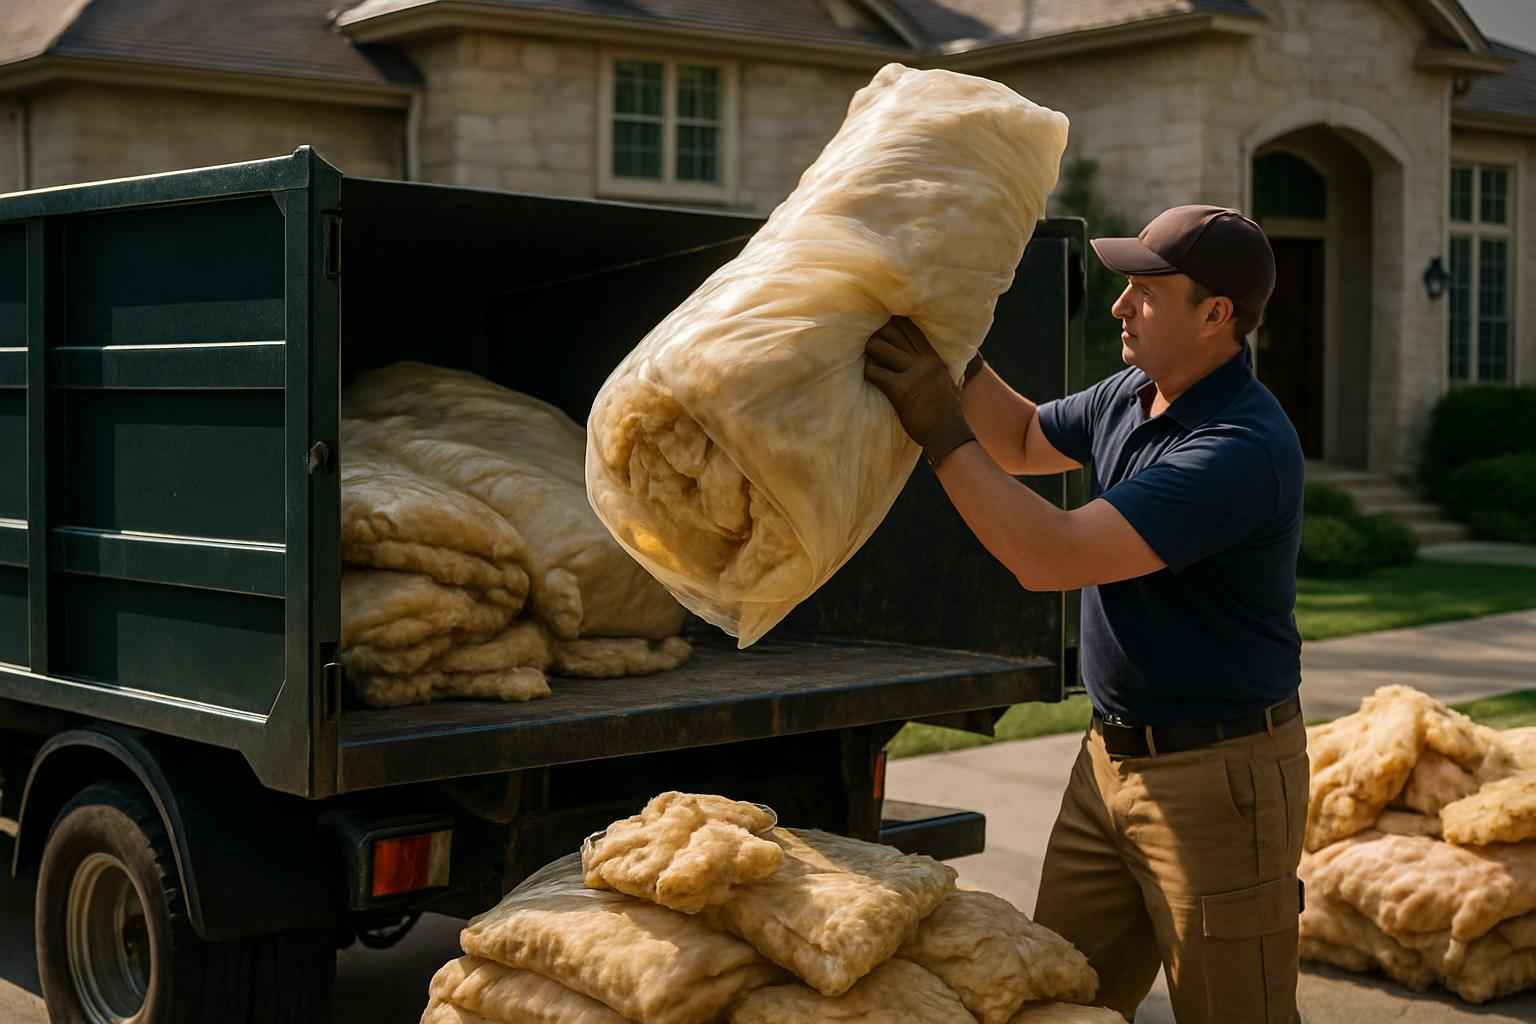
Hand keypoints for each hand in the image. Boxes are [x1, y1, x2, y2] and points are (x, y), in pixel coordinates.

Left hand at [864, 316, 975, 467]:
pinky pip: (875, 373)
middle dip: (877, 335)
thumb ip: (931, 364)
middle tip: (869, 343)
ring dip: (869, 352)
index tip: (881, 324)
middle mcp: (924, 361)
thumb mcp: (944, 379)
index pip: (910, 328)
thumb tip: (919, 354)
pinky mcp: (901, 391)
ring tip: (867, 359)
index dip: (893, 323)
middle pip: (893, 332)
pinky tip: (867, 376)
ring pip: (880, 348)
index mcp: (933, 357)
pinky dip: (868, 372)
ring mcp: (913, 375)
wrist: (947, 434)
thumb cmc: (943, 410)